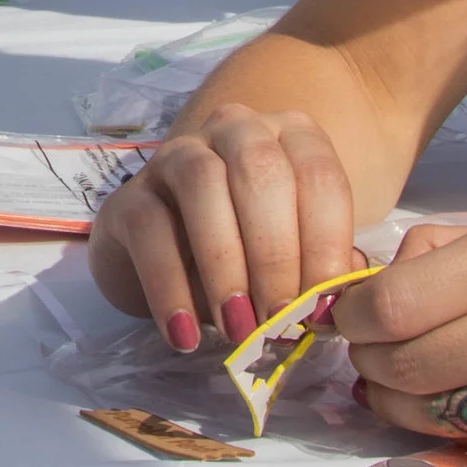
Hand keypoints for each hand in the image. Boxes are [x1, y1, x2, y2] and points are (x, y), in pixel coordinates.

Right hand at [87, 102, 356, 349]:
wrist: (167, 263)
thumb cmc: (248, 257)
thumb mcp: (296, 261)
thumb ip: (321, 273)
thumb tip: (337, 303)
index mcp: (290, 138)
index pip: (319, 177)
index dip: (326, 244)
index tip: (323, 308)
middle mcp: (235, 131)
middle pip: (261, 171)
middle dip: (276, 253)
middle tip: (281, 321)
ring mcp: (176, 156)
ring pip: (202, 184)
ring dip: (225, 264)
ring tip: (239, 329)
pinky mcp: (129, 195)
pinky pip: (149, 228)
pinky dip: (169, 287)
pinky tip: (185, 335)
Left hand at [337, 217, 466, 466]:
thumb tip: (386, 277)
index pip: (399, 298)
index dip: (357, 315)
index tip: (349, 314)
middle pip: (407, 359)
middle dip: (369, 360)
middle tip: (362, 354)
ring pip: (436, 410)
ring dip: (397, 401)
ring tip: (391, 383)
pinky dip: (450, 428)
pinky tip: (445, 409)